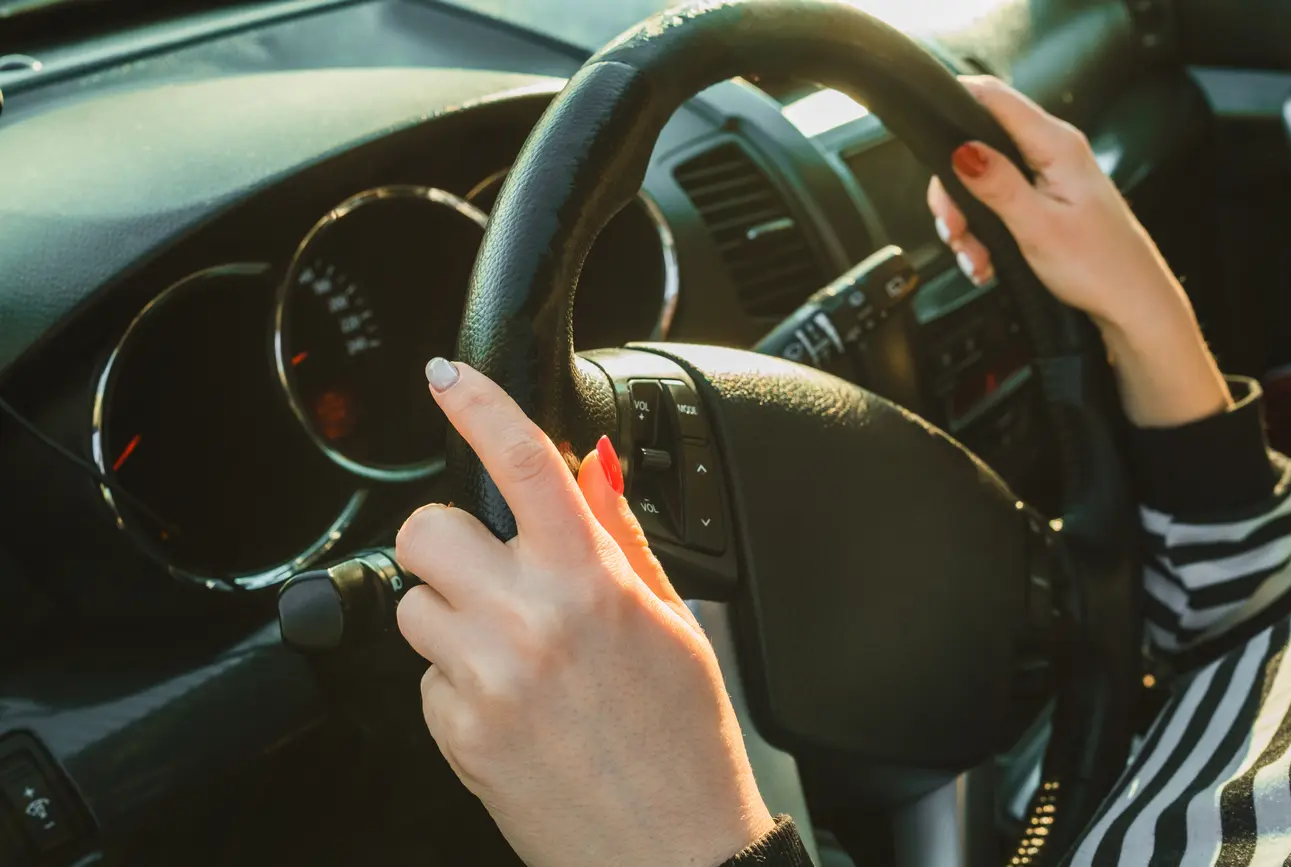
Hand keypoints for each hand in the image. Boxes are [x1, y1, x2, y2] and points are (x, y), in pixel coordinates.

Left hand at [395, 358, 772, 866]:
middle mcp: (530, 621)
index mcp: (592, 582)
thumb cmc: (685, 741)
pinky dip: (458, 682)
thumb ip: (619, 538)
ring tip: (510, 651)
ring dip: (451, 614)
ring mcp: (485, 679)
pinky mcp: (456, 732)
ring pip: (414, 603)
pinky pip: (424, 677)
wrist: (671, 851)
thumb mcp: (673, 623)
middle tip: (487, 570)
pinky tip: (512, 707)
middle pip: (428, 530)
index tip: (448, 379)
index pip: (524, 463)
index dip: (478, 405)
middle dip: (449, 541)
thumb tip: (589, 471)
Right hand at [927, 76, 1229, 427]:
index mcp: (1055, 145)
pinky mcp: (1044, 199)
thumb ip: (997, 184)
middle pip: (978, 146)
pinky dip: (983, 233)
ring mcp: (1048, 175)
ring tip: (975, 258)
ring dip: (968, 222)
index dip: (954, 101)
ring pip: (982, 181)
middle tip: (954, 229)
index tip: (925, 128)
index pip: (994, 98)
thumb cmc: (1100, 267)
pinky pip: (998, 204)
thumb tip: (961, 149)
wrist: (1132, 304)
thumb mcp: (1037, 226)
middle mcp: (1052, 151)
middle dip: (954, 192)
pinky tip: (986, 261)